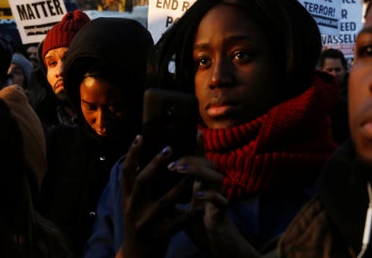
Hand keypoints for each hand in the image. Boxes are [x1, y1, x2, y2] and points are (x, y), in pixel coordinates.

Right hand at [119, 135, 192, 257]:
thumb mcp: (132, 205)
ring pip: (163, 202)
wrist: (135, 257)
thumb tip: (143, 158)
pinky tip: (201, 206)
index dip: (131, 154)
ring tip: (192, 174)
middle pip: (142, 182)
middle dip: (155, 164)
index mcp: (127, 199)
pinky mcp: (160, 236)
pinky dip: (190, 215)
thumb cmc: (138, 225)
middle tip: (169, 148)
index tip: (140, 136)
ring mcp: (146, 223)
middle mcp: (133, 209)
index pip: (126, 173)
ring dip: (179, 187)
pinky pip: (178, 223)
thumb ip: (136, 186)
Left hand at [175, 133, 259, 257]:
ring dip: (198, 171)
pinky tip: (198, 194)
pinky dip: (210, 195)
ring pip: (216, 176)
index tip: (195, 130)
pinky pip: (219, 200)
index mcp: (201, 182)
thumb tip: (151, 178)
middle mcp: (211, 186)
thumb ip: (170, 190)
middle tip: (172, 162)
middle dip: (190, 159)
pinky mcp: (221, 212)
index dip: (199, 145)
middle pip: (208, 163)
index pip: (201, 159)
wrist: (211, 241)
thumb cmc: (195, 220)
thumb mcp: (179, 202)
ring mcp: (218, 197)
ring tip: (180, 170)